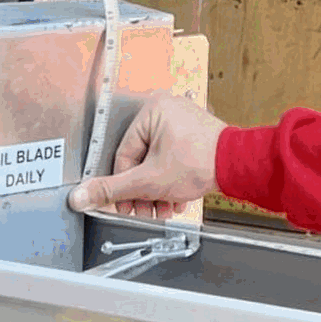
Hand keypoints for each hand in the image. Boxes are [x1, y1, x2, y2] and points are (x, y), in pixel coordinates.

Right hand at [67, 93, 224, 219]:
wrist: (240, 166)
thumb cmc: (201, 163)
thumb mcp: (148, 181)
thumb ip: (112, 189)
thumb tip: (80, 195)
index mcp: (151, 110)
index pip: (123, 154)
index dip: (123, 185)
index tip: (123, 204)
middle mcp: (168, 110)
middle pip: (142, 160)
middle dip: (144, 191)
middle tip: (144, 211)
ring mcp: (184, 121)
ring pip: (159, 161)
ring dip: (159, 190)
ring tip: (164, 209)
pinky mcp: (198, 134)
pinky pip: (175, 158)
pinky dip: (174, 180)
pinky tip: (178, 199)